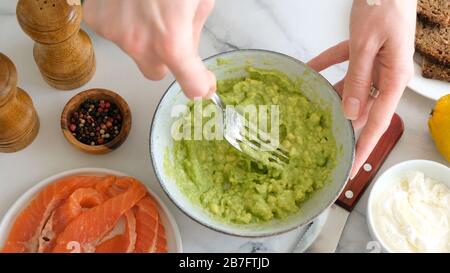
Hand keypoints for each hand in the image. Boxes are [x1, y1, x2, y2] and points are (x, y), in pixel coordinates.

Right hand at [83, 0, 215, 98]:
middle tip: (172, 32)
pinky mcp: (97, 20)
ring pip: (135, 51)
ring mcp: (114, 34)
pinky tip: (131, 2)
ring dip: (144, 37)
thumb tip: (188, 52)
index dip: (200, 85)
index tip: (203, 83)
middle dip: (167, 59)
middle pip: (157, 72)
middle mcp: (139, 44)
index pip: (190, 84)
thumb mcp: (200, 0)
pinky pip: (117, 33)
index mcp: (171, 41)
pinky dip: (125, 23)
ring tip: (149, 5)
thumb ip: (193, 33)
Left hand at [308, 0, 415, 177]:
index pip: (377, 124)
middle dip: (342, 122)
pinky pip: (345, 64)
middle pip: (363, 108)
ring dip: (331, 95)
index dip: (363, 148)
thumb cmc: (384, 6)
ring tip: (309, 107)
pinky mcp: (366, 50)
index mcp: (393, 79)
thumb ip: (357, 79)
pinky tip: (309, 70)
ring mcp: (377, 63)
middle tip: (320, 138)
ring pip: (352, 88)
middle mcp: (386, 75)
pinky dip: (327, 67)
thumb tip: (350, 112)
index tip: (351, 168)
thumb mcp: (366, 46)